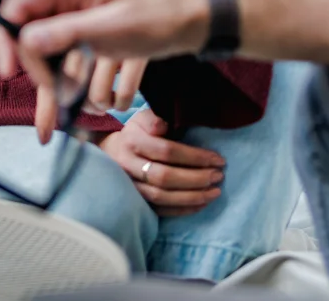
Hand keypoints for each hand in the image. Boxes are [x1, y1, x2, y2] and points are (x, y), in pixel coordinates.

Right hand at [0, 0, 210, 137]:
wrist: (191, 21)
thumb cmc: (157, 16)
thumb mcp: (111, 27)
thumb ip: (66, 33)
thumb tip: (25, 40)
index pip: (16, 10)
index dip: (9, 41)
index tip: (11, 72)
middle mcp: (64, 0)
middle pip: (31, 41)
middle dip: (44, 76)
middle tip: (59, 103)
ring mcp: (75, 21)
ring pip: (51, 62)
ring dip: (66, 89)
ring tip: (80, 117)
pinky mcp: (86, 40)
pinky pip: (70, 68)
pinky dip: (80, 90)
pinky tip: (96, 109)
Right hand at [97, 109, 223, 217]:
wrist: (110, 155)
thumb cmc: (135, 134)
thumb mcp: (142, 119)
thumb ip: (154, 118)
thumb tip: (163, 126)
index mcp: (133, 142)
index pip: (167, 151)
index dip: (194, 157)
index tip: (217, 159)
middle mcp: (129, 166)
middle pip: (165, 177)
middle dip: (196, 178)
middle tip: (218, 176)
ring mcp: (131, 187)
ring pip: (162, 196)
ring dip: (192, 197)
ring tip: (215, 192)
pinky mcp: (136, 202)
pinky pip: (160, 210)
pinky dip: (183, 209)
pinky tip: (201, 204)